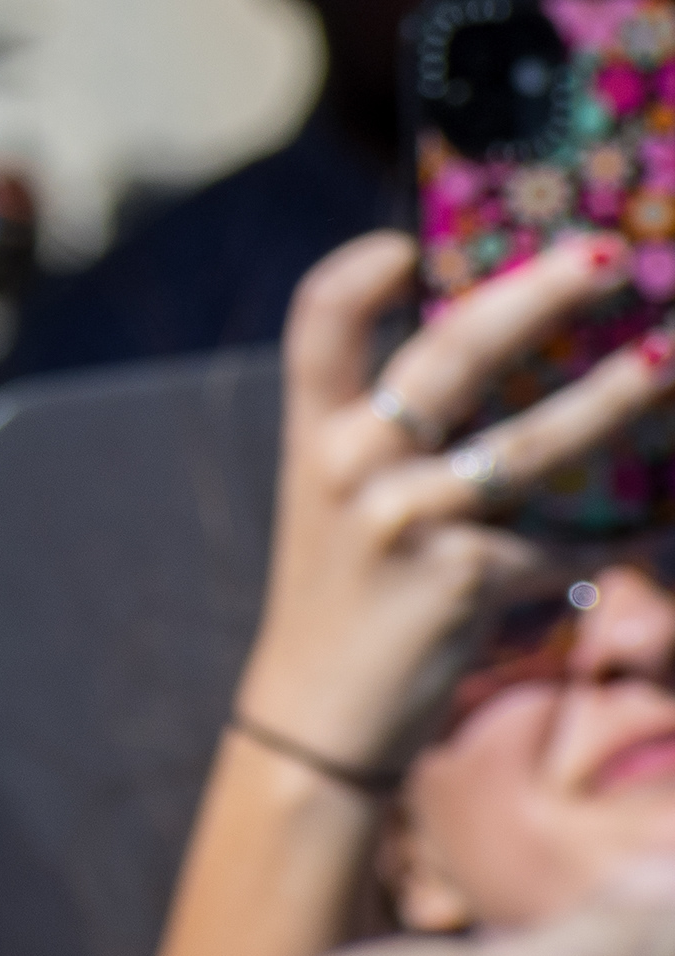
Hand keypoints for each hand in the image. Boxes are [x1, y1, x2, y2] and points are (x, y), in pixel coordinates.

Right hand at [232, 229, 665, 780]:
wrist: (322, 708)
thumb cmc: (342, 589)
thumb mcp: (337, 500)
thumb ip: (391, 437)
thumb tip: (503, 367)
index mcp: (315, 433)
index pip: (316, 324)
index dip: (355, 276)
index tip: (403, 248)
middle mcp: (352, 463)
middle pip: (449, 354)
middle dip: (535, 295)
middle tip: (606, 255)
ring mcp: (407, 520)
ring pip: (530, 443)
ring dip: (611, 398)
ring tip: (665, 360)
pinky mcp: (466, 578)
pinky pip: (564, 545)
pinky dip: (619, 537)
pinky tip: (656, 522)